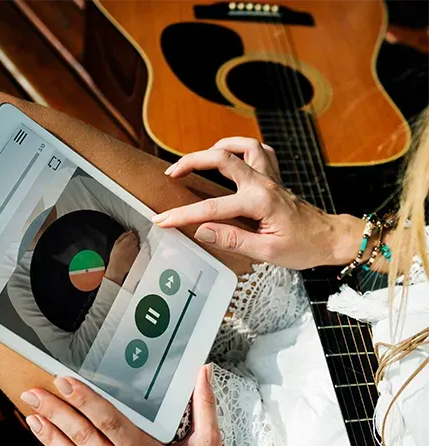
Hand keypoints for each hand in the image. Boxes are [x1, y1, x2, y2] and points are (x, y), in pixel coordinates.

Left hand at [20, 365, 222, 445]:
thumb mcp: (207, 445)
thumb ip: (204, 406)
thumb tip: (202, 374)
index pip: (106, 419)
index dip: (83, 399)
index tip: (65, 382)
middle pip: (80, 436)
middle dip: (55, 412)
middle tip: (35, 394)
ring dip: (49, 436)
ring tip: (32, 417)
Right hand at [105, 231, 139, 284]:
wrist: (118, 267)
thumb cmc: (115, 256)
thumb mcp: (116, 243)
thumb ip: (123, 235)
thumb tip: (128, 232)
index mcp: (128, 240)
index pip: (133, 233)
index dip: (131, 235)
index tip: (129, 236)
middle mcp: (134, 244)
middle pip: (137, 238)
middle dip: (133, 239)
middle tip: (128, 243)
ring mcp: (137, 250)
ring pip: (137, 244)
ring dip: (134, 245)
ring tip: (128, 250)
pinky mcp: (138, 255)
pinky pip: (138, 250)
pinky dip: (135, 251)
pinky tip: (130, 254)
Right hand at [153, 137, 364, 269]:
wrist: (329, 238)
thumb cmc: (303, 247)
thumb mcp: (267, 252)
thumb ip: (232, 239)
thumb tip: (201, 230)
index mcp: (259, 202)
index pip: (212, 208)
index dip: (183, 214)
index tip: (163, 220)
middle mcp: (263, 183)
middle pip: (222, 159)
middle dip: (191, 162)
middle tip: (171, 173)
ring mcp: (269, 177)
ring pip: (241, 147)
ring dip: (217, 148)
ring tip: (198, 159)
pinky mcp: (274, 178)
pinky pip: (258, 151)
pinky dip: (241, 148)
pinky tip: (230, 156)